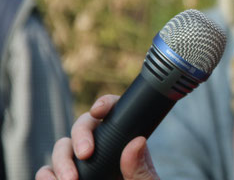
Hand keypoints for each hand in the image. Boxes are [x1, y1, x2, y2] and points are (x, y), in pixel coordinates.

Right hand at [35, 95, 159, 179]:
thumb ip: (142, 169)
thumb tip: (137, 142)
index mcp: (124, 142)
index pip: (114, 112)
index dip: (105, 104)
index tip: (100, 111)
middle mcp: (101, 149)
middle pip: (82, 125)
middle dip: (80, 135)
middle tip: (86, 153)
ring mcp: (81, 165)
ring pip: (61, 148)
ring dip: (62, 160)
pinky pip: (46, 172)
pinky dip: (47, 176)